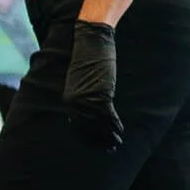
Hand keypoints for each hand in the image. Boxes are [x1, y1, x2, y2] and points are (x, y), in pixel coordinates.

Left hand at [64, 20, 123, 150]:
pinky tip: (120, 132)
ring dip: (109, 135)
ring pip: (100, 124)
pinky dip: (115, 125)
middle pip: (88, 128)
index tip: (93, 144)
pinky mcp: (102, 94)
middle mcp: (76, 102)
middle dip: (98, 139)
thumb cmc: (87, 58)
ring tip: (115, 144)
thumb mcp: (80, 80)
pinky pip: (109, 116)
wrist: (92, 40)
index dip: (86, 137)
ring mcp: (89, 99)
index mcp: (69, 100)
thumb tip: (86, 110)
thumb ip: (81, 96)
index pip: (76, 126)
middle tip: (107, 148)